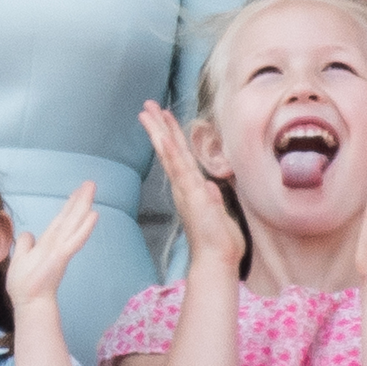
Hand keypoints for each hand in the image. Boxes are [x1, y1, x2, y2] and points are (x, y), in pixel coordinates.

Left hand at [7, 182, 97, 307]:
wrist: (28, 302)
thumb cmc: (24, 284)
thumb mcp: (20, 258)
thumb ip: (26, 244)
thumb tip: (28, 233)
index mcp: (48, 243)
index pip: (60, 220)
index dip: (69, 205)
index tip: (78, 191)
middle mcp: (57, 244)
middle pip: (70, 218)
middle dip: (80, 200)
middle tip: (91, 183)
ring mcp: (61, 250)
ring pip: (74, 224)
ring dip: (83, 207)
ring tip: (92, 191)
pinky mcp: (61, 258)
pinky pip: (74, 241)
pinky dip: (84, 228)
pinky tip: (93, 215)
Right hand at [138, 100, 243, 268]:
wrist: (216, 259)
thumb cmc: (219, 241)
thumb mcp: (219, 214)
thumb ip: (212, 198)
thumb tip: (210, 187)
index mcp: (190, 189)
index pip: (179, 156)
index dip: (172, 135)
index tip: (164, 117)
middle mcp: (183, 187)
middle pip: (169, 150)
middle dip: (158, 127)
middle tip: (147, 106)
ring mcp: (185, 189)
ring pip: (169, 154)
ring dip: (159, 132)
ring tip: (147, 112)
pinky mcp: (191, 195)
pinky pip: (178, 169)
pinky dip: (170, 152)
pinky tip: (162, 136)